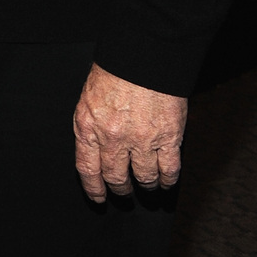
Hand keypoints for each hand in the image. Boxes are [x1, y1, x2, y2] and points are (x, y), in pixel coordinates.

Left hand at [72, 64, 185, 202]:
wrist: (142, 58)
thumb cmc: (114, 73)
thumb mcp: (88, 100)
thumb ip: (92, 126)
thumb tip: (96, 150)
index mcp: (88, 127)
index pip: (88, 169)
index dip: (94, 188)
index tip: (98, 198)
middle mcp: (113, 138)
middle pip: (116, 177)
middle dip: (120, 189)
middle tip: (124, 194)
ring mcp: (142, 140)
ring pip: (144, 176)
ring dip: (146, 186)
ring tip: (147, 188)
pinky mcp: (168, 137)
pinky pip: (169, 168)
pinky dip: (168, 180)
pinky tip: (167, 183)